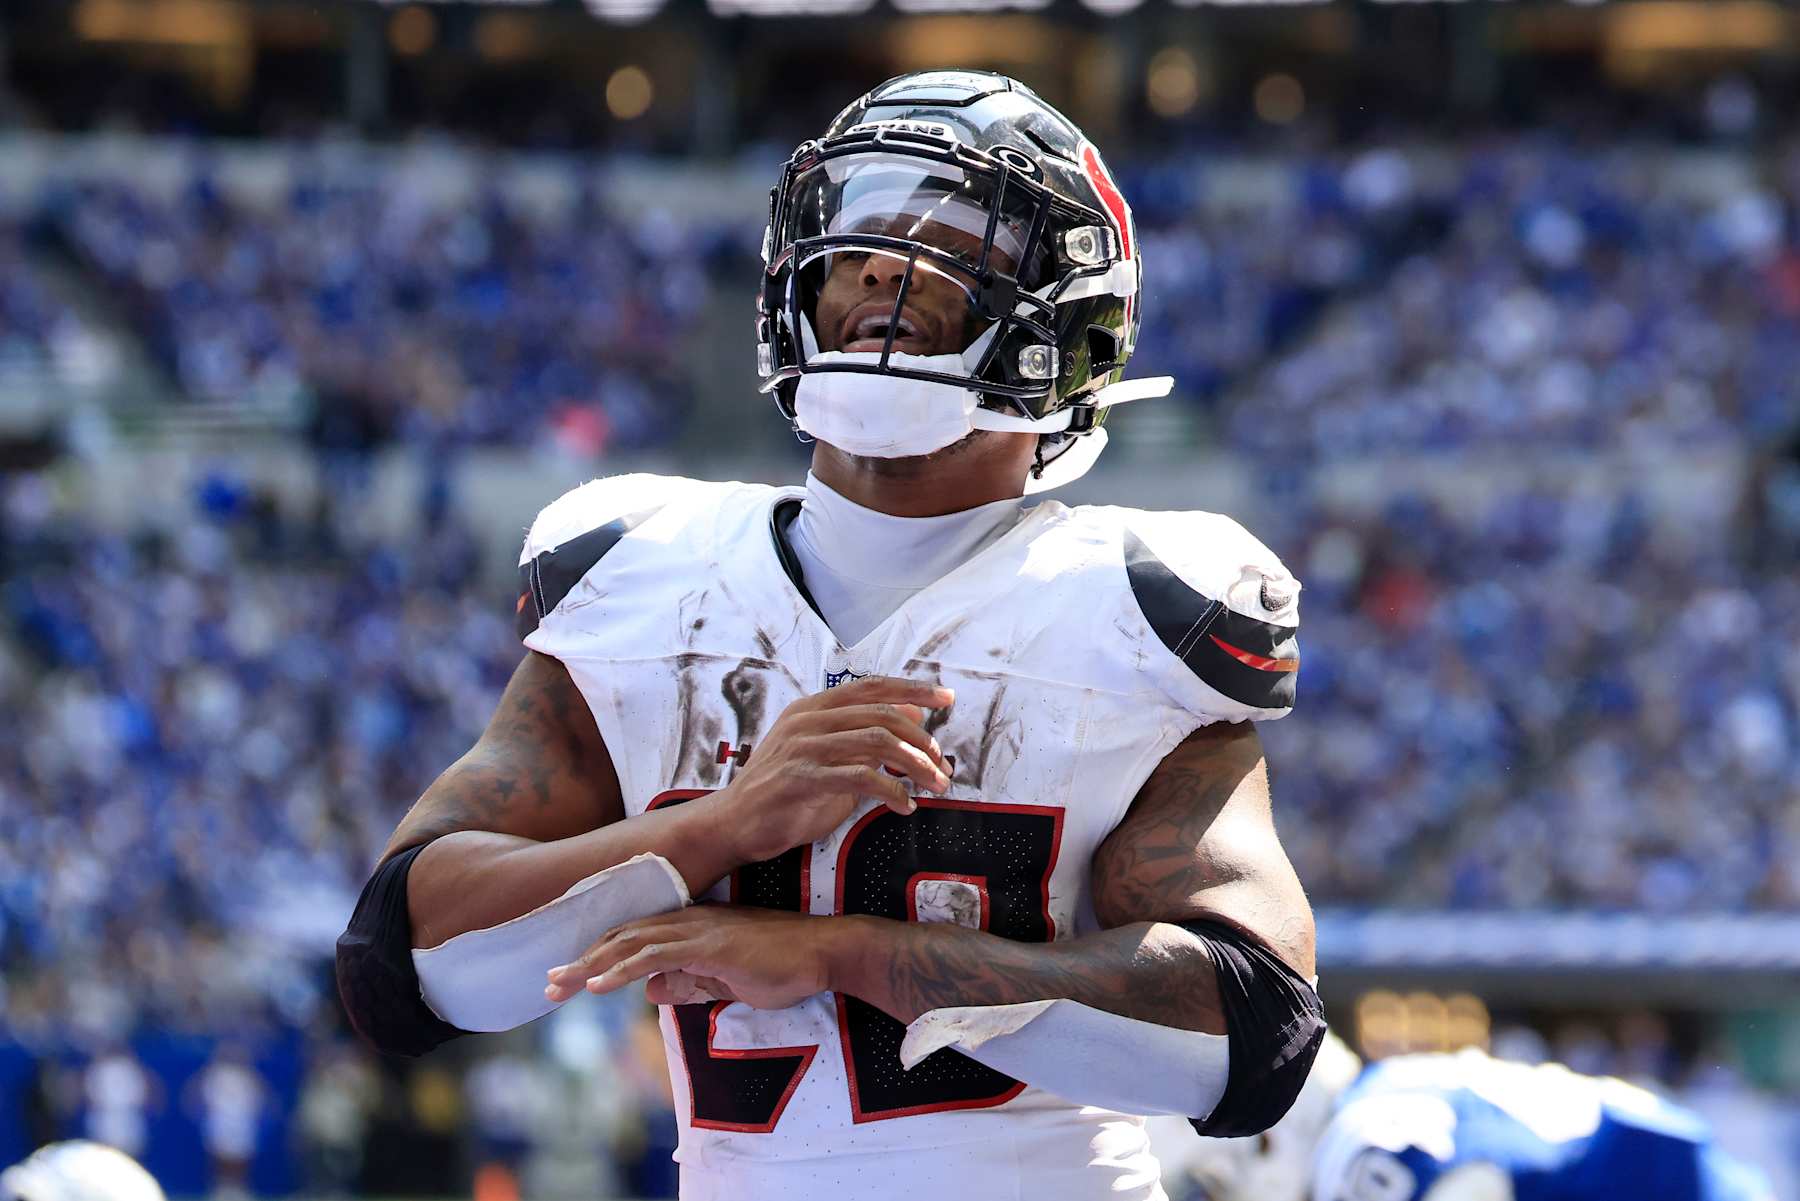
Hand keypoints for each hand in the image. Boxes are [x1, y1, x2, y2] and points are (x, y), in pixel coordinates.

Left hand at [544, 905, 848, 1009]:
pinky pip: (655, 956)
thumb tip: (651, 992)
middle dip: (580, 960)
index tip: (567, 976)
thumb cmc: (782, 967)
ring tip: (555, 986)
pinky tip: (595, 985)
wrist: (824, 953)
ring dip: (588, 966)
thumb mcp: (725, 982)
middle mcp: (688, 921)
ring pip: (629, 944)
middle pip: (621, 937)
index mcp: (690, 927)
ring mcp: (697, 930)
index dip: (597, 955)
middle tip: (545, 984)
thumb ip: (689, 984)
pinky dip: (621, 970)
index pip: (633, 938)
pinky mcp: (709, 944)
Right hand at [716, 674, 953, 863]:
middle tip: (942, 764)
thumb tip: (913, 720)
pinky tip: (903, 805)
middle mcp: (808, 720)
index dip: (913, 689)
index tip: (947, 698)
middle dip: (922, 739)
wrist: (733, 826)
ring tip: (934, 785)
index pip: (872, 687)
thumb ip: (864, 740)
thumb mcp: (830, 759)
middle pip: (882, 713)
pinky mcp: (800, 777)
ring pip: (877, 742)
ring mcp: (802, 746)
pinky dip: (891, 791)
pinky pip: (860, 777)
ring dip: (915, 765)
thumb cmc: (784, 795)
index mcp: (813, 708)